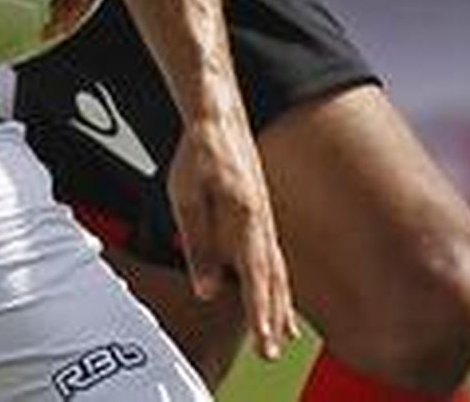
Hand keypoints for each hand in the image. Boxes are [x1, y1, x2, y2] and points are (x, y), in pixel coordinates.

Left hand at [167, 106, 297, 361]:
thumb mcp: (185, 196)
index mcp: (243, 218)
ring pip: (277, 270)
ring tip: (285, 336)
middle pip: (271, 280)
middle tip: (273, 353)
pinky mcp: (261, 213)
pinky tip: (280, 295)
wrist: (218, 116)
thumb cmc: (199, 153)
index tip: (266, 344)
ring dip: (280, 304)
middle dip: (272, 319)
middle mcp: (261, 222)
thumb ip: (197, 244)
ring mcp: (265, 217)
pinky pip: (274, 255)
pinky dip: (279, 281)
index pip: (254, 278)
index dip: (260, 314)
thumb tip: (205, 289)